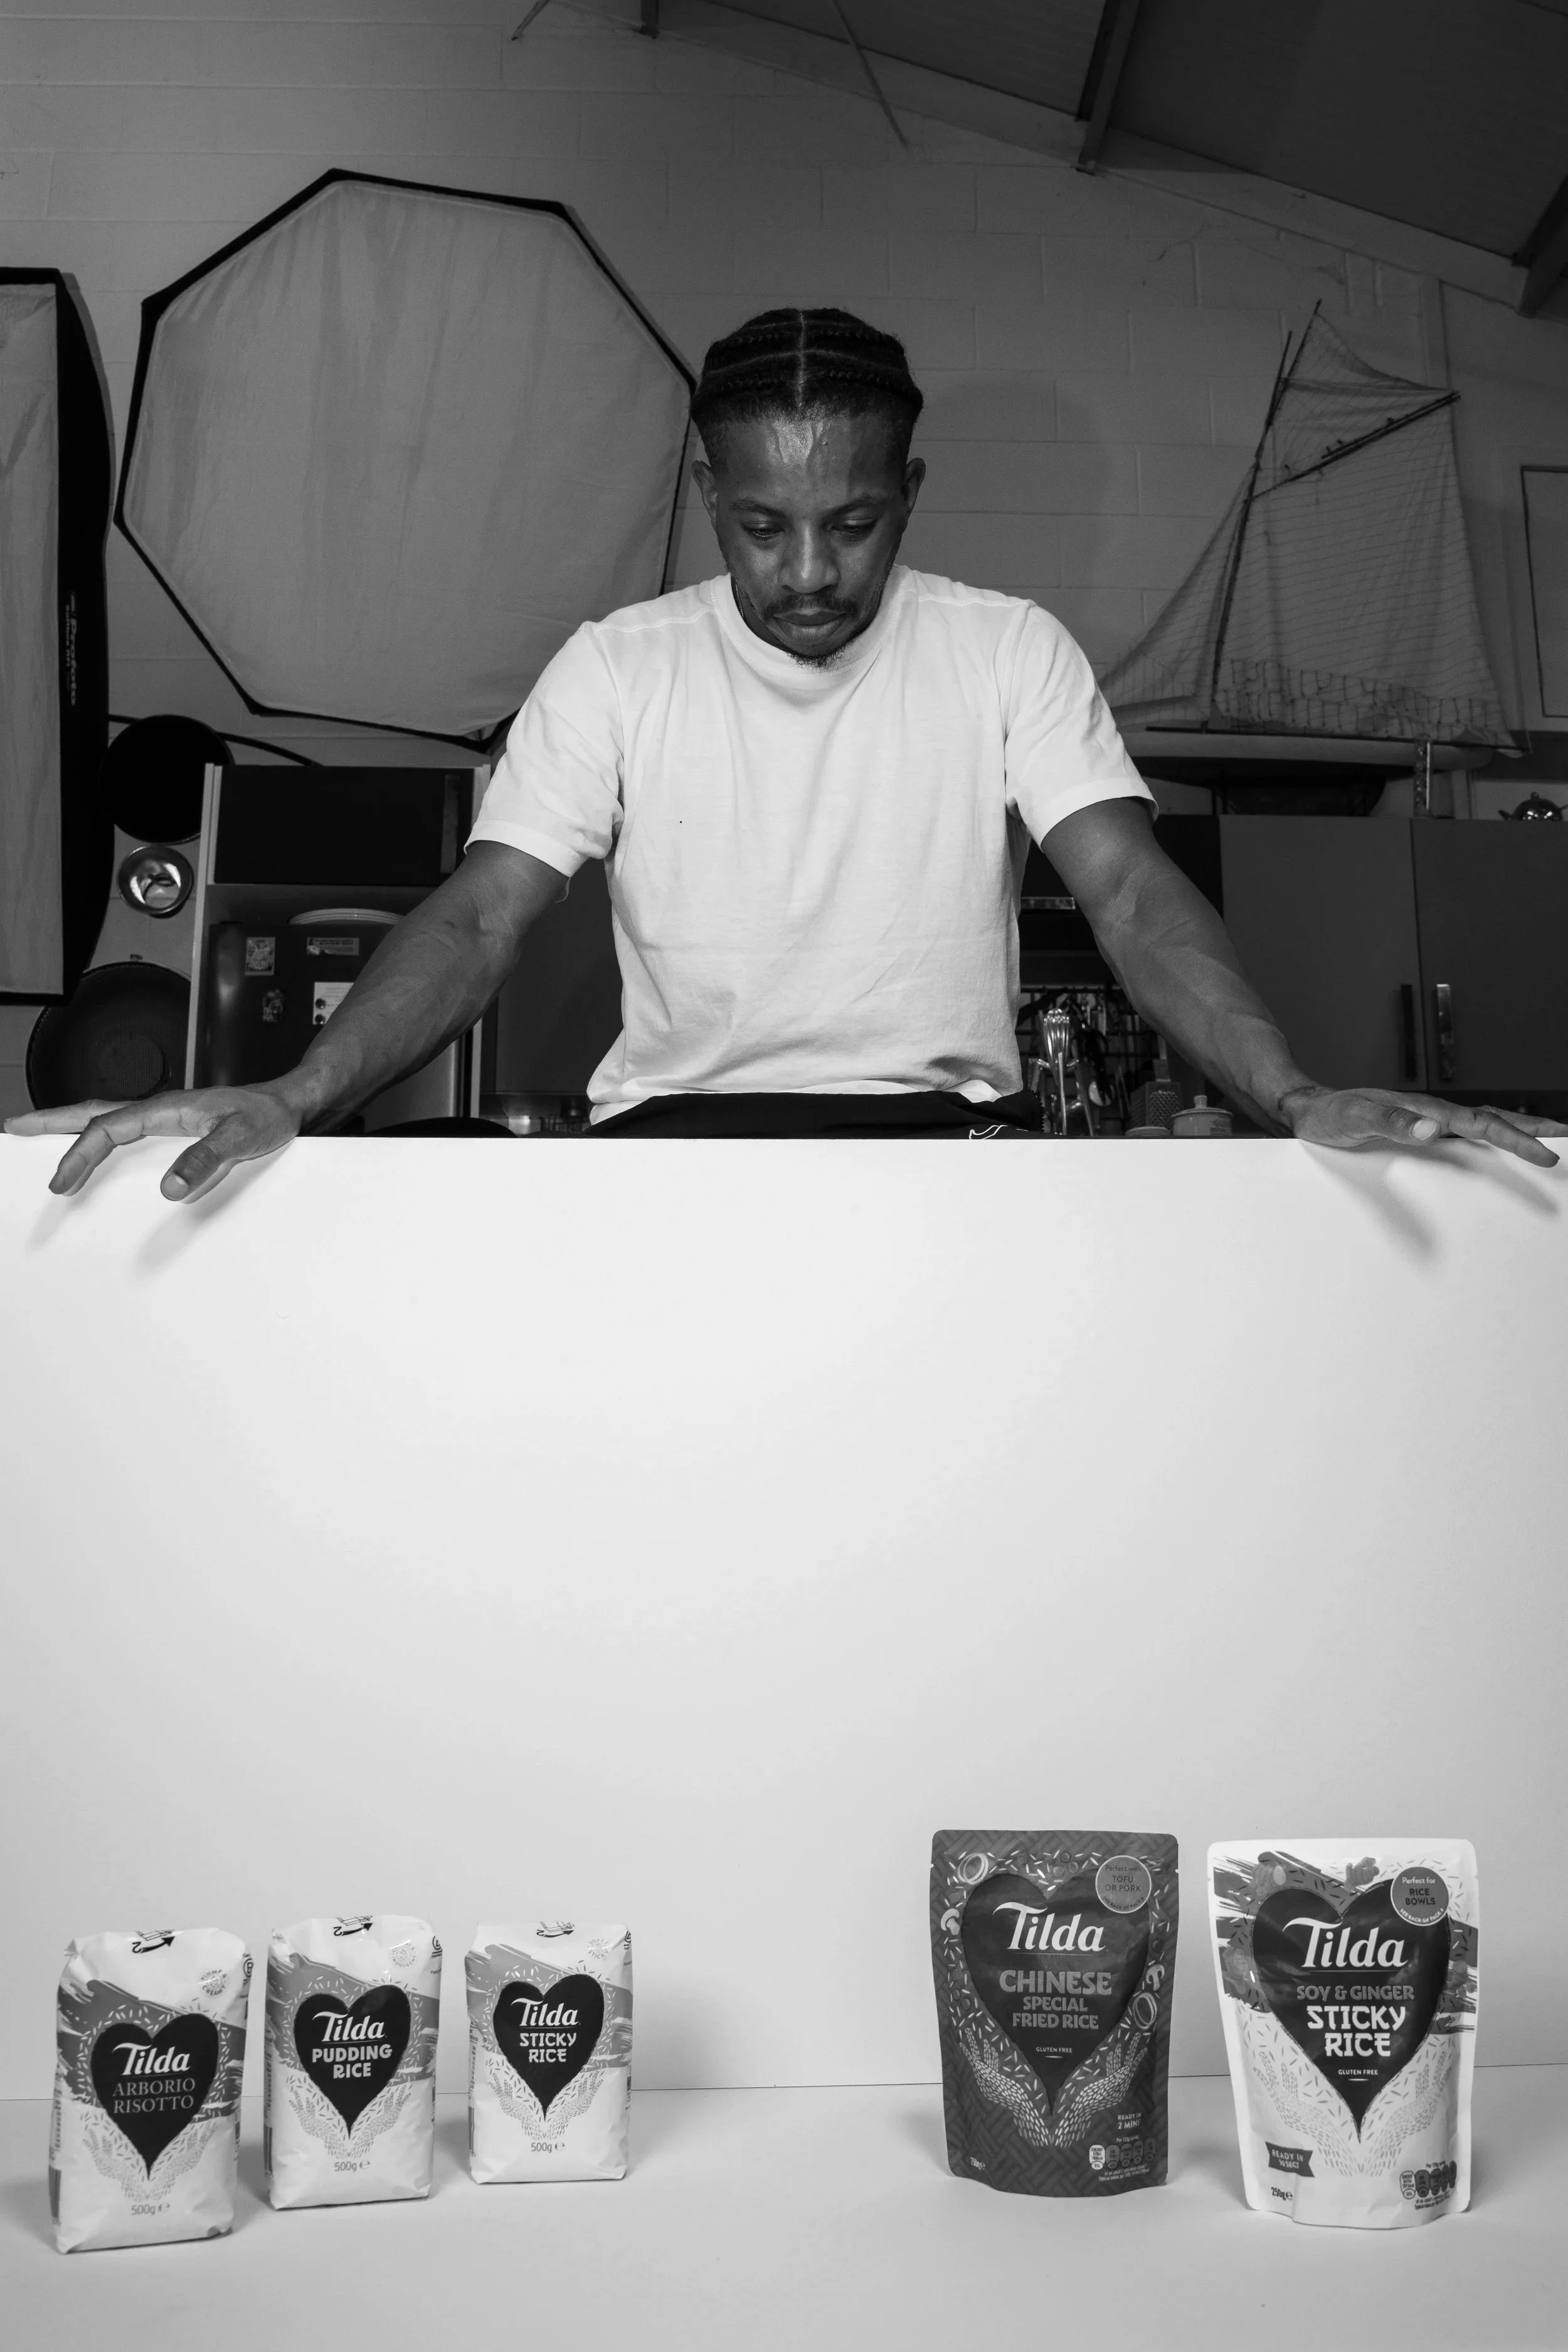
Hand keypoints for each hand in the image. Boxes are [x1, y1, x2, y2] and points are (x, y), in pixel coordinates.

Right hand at [5, 1081, 306, 1199]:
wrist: (292, 1104)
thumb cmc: (269, 1116)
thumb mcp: (243, 1138)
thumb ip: (207, 1159)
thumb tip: (171, 1187)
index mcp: (166, 1108)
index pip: (108, 1129)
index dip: (80, 1155)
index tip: (60, 1184)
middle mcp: (159, 1109)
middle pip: (92, 1111)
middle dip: (51, 1121)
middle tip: (13, 1128)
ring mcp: (164, 1117)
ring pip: (105, 1117)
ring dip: (69, 1125)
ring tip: (36, 1134)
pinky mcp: (174, 1127)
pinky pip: (125, 1130)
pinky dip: (99, 1135)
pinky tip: (94, 1148)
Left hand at [1279, 1084, 1566, 1168]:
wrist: (1308, 1109)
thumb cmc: (1330, 1115)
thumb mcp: (1355, 1120)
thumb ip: (1391, 1124)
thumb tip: (1430, 1129)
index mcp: (1425, 1111)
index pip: (1482, 1125)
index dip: (1517, 1140)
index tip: (1546, 1154)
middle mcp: (1431, 1113)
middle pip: (1493, 1119)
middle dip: (1532, 1129)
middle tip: (1566, 1138)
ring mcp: (1427, 1120)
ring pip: (1482, 1124)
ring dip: (1515, 1130)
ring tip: (1546, 1138)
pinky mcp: (1418, 1129)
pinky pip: (1463, 1133)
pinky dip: (1489, 1137)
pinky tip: (1496, 1145)